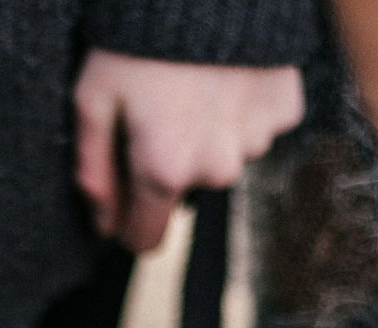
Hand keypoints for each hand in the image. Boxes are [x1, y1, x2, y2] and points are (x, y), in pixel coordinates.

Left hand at [73, 49, 304, 252]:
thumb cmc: (137, 39)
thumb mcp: (93, 99)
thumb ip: (93, 169)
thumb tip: (104, 223)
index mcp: (164, 170)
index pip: (146, 238)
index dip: (128, 223)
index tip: (122, 200)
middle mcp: (216, 168)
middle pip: (186, 191)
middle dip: (169, 164)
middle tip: (157, 110)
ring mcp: (256, 141)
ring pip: (224, 157)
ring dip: (208, 134)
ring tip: (192, 86)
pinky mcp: (284, 111)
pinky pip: (256, 126)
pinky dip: (240, 109)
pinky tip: (225, 76)